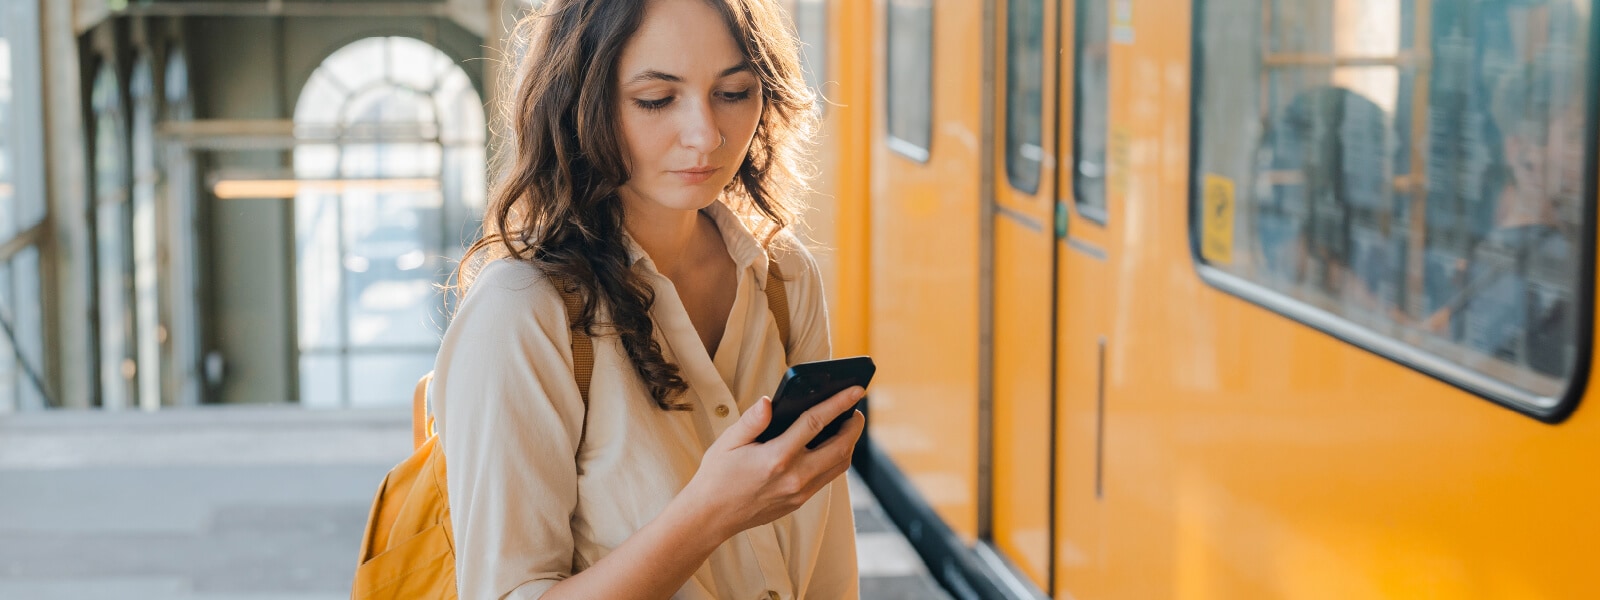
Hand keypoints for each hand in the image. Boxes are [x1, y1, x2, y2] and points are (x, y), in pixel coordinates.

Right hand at [678, 386, 866, 539]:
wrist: (711, 517)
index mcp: (776, 458)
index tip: (856, 390)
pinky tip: (830, 445)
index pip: (815, 423)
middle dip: (853, 426)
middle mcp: (794, 477)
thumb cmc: (717, 476)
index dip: (838, 403)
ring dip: (848, 444)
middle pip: (840, 447)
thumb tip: (769, 402)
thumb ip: (751, 420)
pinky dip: (836, 459)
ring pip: (839, 465)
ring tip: (847, 425)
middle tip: (855, 408)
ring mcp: (799, 493)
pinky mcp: (799, 502)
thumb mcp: (727, 442)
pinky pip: (828, 477)